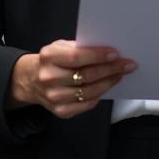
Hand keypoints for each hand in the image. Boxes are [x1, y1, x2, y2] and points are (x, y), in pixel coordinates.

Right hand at [9, 41, 135, 119]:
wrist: (31, 80)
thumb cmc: (52, 60)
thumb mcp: (60, 47)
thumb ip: (79, 48)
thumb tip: (107, 52)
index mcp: (49, 57)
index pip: (77, 57)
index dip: (98, 56)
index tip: (116, 54)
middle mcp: (49, 78)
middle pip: (86, 75)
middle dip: (110, 69)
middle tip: (127, 65)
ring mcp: (53, 97)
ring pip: (88, 92)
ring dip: (108, 83)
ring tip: (119, 75)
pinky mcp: (59, 111)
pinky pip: (85, 105)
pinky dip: (98, 96)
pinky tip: (106, 87)